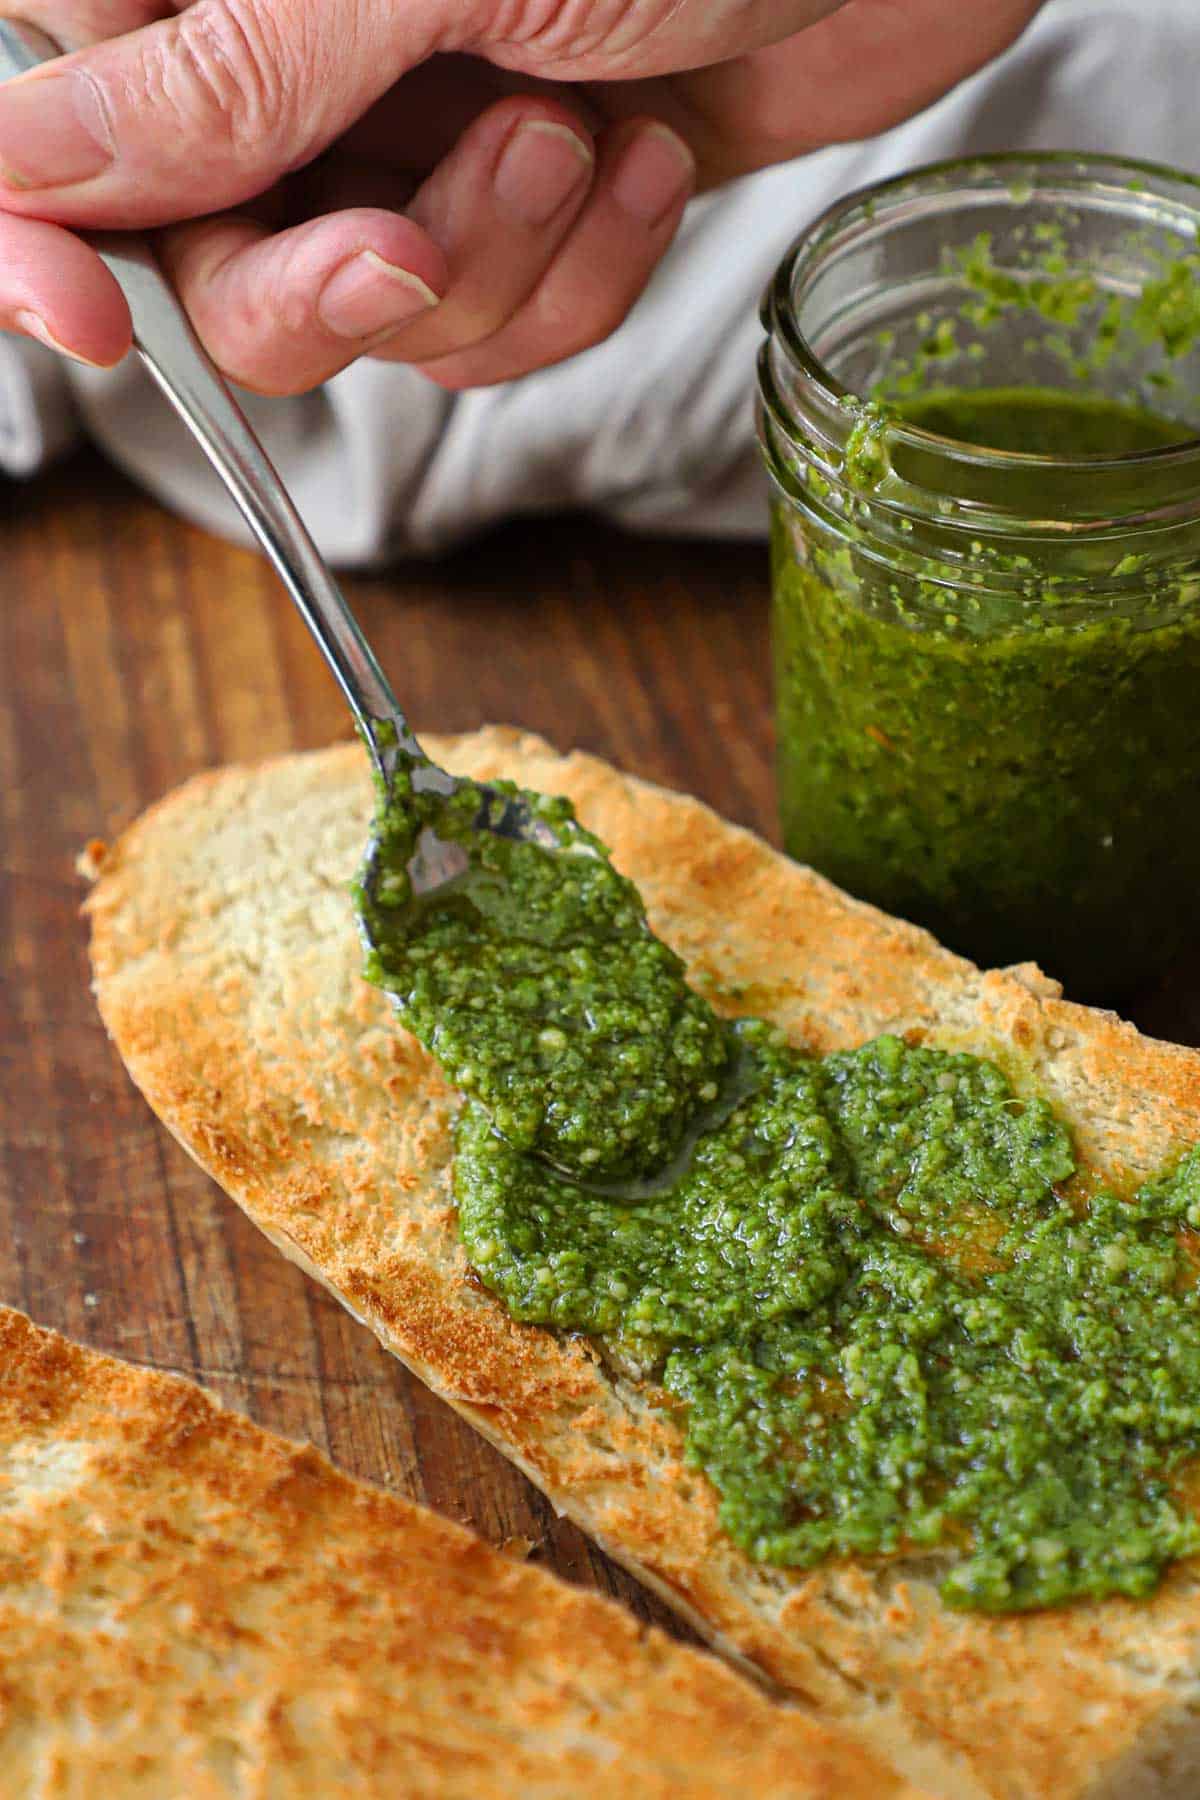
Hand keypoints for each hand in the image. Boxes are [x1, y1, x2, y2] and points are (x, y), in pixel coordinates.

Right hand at [0, 0, 1042, 391]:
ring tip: (586, 130)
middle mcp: (304, 47)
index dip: (40, 233)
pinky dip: (583, 276)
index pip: (51, 123)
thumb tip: (25, 160)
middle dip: (331, 287)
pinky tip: (649, 154)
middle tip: (412, 243)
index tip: (87, 325)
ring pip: (374, 317)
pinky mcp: (535, 193)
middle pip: (209, 263)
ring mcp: (421, 123)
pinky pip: (502, 325)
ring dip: (491, 266)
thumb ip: (219, 77)